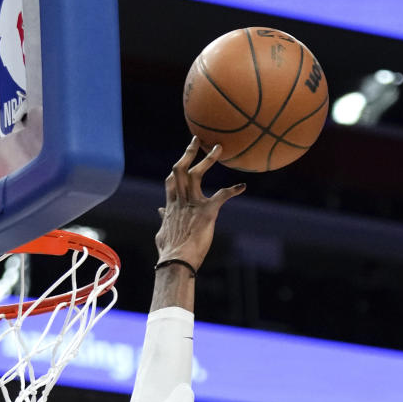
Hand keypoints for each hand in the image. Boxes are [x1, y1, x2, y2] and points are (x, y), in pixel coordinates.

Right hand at [156, 138, 245, 271]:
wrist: (176, 262)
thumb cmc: (170, 252)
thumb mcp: (163, 232)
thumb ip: (164, 219)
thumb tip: (160, 213)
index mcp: (171, 205)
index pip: (172, 180)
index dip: (177, 167)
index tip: (182, 158)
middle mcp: (180, 200)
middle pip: (181, 169)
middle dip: (188, 153)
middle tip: (196, 140)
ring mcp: (193, 204)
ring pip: (197, 174)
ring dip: (208, 159)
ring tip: (219, 148)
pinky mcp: (207, 212)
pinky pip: (221, 196)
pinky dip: (232, 190)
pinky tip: (242, 186)